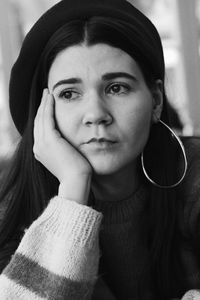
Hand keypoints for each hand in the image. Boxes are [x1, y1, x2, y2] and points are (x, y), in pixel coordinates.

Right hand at [33, 89, 91, 203]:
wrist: (76, 180)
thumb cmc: (76, 171)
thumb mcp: (66, 157)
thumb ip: (63, 148)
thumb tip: (69, 142)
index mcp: (41, 151)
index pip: (41, 129)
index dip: (42, 116)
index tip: (47, 105)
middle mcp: (38, 147)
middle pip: (38, 122)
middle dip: (41, 107)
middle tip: (45, 95)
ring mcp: (42, 143)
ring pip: (41, 118)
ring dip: (44, 103)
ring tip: (47, 92)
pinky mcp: (50, 140)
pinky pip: (47, 118)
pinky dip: (48, 106)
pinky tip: (51, 97)